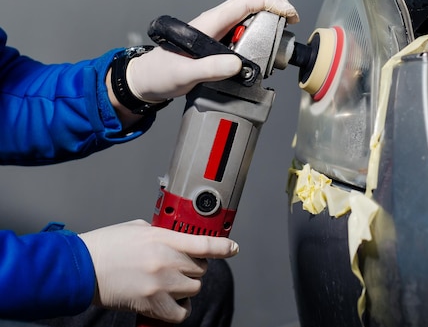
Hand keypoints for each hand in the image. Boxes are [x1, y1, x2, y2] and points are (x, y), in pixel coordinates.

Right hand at [78, 220, 238, 322]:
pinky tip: (172, 302)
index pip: (204, 243)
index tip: (232, 248)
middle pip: (201, 268)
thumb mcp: (138, 229)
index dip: (223, 246)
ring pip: (193, 288)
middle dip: (194, 267)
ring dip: (186, 286)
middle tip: (179, 266)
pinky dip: (180, 309)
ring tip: (170, 282)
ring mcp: (161, 284)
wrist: (81, 268)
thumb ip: (162, 234)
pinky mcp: (152, 304)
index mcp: (162, 238)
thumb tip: (177, 239)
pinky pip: (181, 312)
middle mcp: (165, 261)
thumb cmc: (106, 246)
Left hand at [125, 0, 298, 102]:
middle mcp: (215, 23)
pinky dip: (260, 32)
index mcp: (209, 23)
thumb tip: (237, 64)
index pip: (246, 3)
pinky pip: (243, 30)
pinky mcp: (219, 42)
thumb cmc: (161, 73)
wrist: (148, 80)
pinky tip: (264, 46)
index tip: (289, 14)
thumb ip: (210, 69)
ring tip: (282, 33)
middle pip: (251, 2)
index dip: (271, 3)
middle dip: (275, 6)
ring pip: (249, 15)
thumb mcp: (185, 74)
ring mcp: (217, 31)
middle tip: (291, 22)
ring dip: (269, 18)